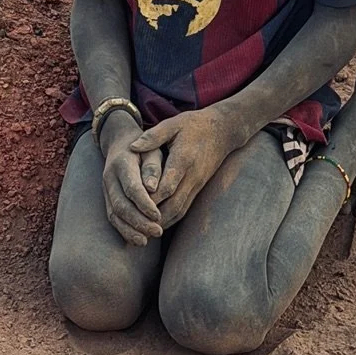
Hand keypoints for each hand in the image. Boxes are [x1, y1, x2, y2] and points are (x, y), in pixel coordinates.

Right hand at [99, 114, 164, 246]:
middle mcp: (109, 178)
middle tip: (158, 232)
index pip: (131, 187)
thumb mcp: (152, 150)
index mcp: (122, 163)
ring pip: (114, 214)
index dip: (144, 204)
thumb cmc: (144, 149)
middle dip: (139, 222)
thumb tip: (153, 188)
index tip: (159, 216)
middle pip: (121, 204)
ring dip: (130, 230)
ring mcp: (106, 189)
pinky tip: (137, 240)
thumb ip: (153, 168)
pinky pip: (112, 217)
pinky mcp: (107, 198)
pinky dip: (124, 230)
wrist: (120, 143)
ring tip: (147, 241)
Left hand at [130, 105, 253, 229]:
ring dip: (162, 222)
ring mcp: (197, 184)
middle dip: (155, 216)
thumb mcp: (173, 124)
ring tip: (143, 230)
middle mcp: (192, 176)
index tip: (136, 205)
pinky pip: (184, 208)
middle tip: (135, 225)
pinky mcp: (198, 188)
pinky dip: (171, 218)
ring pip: (180, 210)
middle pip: (174, 204)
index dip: (153, 197)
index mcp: (183, 159)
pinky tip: (157, 223)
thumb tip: (132, 147)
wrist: (223, 130)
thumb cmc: (194, 125)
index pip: (168, 185)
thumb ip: (152, 136)